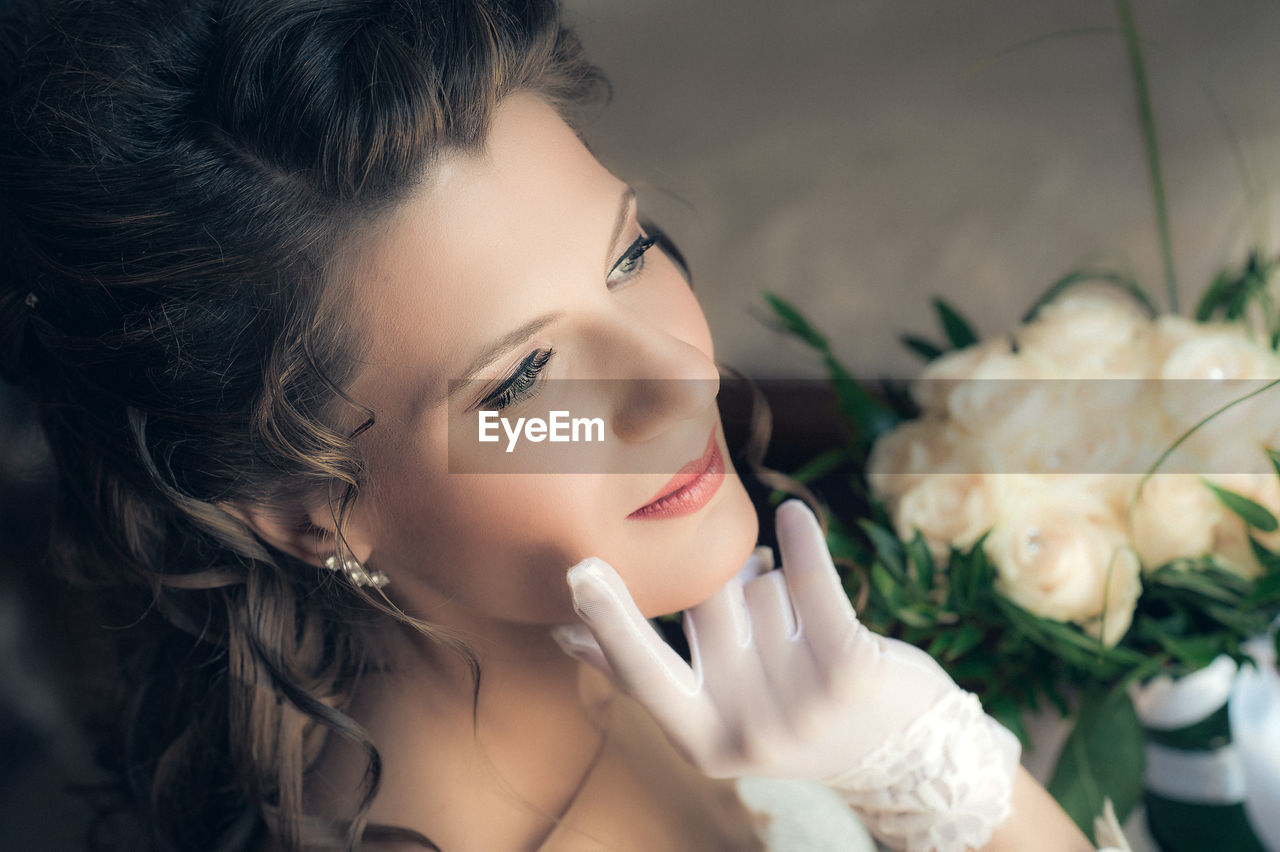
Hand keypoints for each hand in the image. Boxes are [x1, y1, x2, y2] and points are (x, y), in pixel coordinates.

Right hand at [551, 499, 1020, 851]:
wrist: (902, 754)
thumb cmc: (787, 713)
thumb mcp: (713, 714)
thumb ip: (645, 675)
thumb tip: (565, 634)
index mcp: (701, 742)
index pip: (641, 671)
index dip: (611, 618)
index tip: (581, 569)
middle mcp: (747, 730)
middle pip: (711, 602)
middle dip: (729, 584)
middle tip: (751, 603)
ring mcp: (800, 705)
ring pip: (764, 588)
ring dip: (780, 593)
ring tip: (805, 636)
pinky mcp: (848, 671)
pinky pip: (811, 583)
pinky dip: (803, 543)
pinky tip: (796, 519)